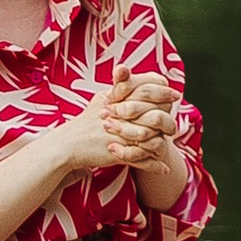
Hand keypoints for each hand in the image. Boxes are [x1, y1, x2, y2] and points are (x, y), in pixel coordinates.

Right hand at [56, 73, 175, 180]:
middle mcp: (118, 113)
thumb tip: (130, 72)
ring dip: (163, 140)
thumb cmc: (86, 122)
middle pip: (152, 110)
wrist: (67, 145)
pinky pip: (142, 159)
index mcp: (116, 97)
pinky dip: (155, 165)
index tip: (173, 93)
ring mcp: (119, 132)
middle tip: (173, 122)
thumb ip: (118, 86)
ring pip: (151, 135)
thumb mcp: (102, 99)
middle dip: (167, 116)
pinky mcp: (118, 151)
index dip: (161, 89)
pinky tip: (164, 168)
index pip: (145, 87)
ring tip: (168, 140)